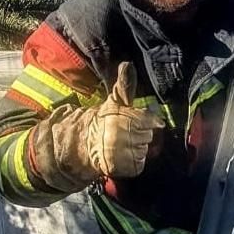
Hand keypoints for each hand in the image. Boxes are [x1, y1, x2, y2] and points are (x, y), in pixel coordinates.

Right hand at [87, 62, 164, 177]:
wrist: (84, 145)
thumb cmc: (105, 121)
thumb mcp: (114, 102)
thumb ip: (124, 85)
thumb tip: (127, 64)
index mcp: (119, 118)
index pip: (149, 121)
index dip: (145, 121)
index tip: (136, 122)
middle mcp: (118, 137)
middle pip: (148, 136)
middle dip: (140, 134)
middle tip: (126, 133)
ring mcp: (120, 155)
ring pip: (145, 150)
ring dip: (137, 149)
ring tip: (123, 145)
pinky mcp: (122, 169)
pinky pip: (139, 164)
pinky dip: (134, 162)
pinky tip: (123, 156)